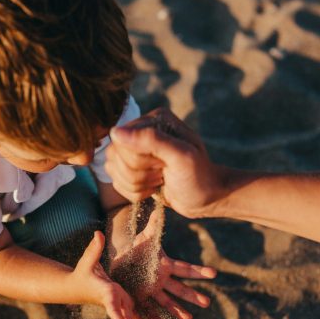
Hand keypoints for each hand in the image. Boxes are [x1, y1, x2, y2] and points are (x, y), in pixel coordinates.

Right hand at [72, 231, 152, 318]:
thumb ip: (94, 248)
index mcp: (105, 290)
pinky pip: (131, 317)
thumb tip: (98, 233)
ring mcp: (117, 303)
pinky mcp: (121, 303)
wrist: (76, 287)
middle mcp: (112, 300)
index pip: (110, 301)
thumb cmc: (82, 272)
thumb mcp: (88, 259)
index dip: (115, 310)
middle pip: (122, 317)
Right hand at [105, 108, 226, 218]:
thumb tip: (116, 132)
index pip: (122, 141)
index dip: (139, 160)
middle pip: (115, 156)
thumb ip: (152, 140)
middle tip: (163, 173)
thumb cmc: (199, 177)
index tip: (163, 164)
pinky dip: (135, 192)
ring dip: (137, 184)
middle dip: (139, 174)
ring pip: (113, 170)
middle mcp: (141, 131)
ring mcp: (134, 150)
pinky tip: (154, 188)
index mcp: (154, 120)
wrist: (206, 198)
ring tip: (160, 180)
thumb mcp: (181, 156)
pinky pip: (116, 182)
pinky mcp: (131, 168)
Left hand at [111, 211, 216, 318]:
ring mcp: (152, 290)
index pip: (185, 268)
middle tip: (207, 302)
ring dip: (177, 310)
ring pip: (167, 302)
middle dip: (192, 296)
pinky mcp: (140, 297)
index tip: (214, 274)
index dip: (199, 271)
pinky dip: (153, 317)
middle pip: (180, 289)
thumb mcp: (145, 237)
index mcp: (165, 266)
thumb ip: (154, 226)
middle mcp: (162, 280)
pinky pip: (148, 309)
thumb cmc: (136, 248)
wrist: (121, 260)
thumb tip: (161, 208)